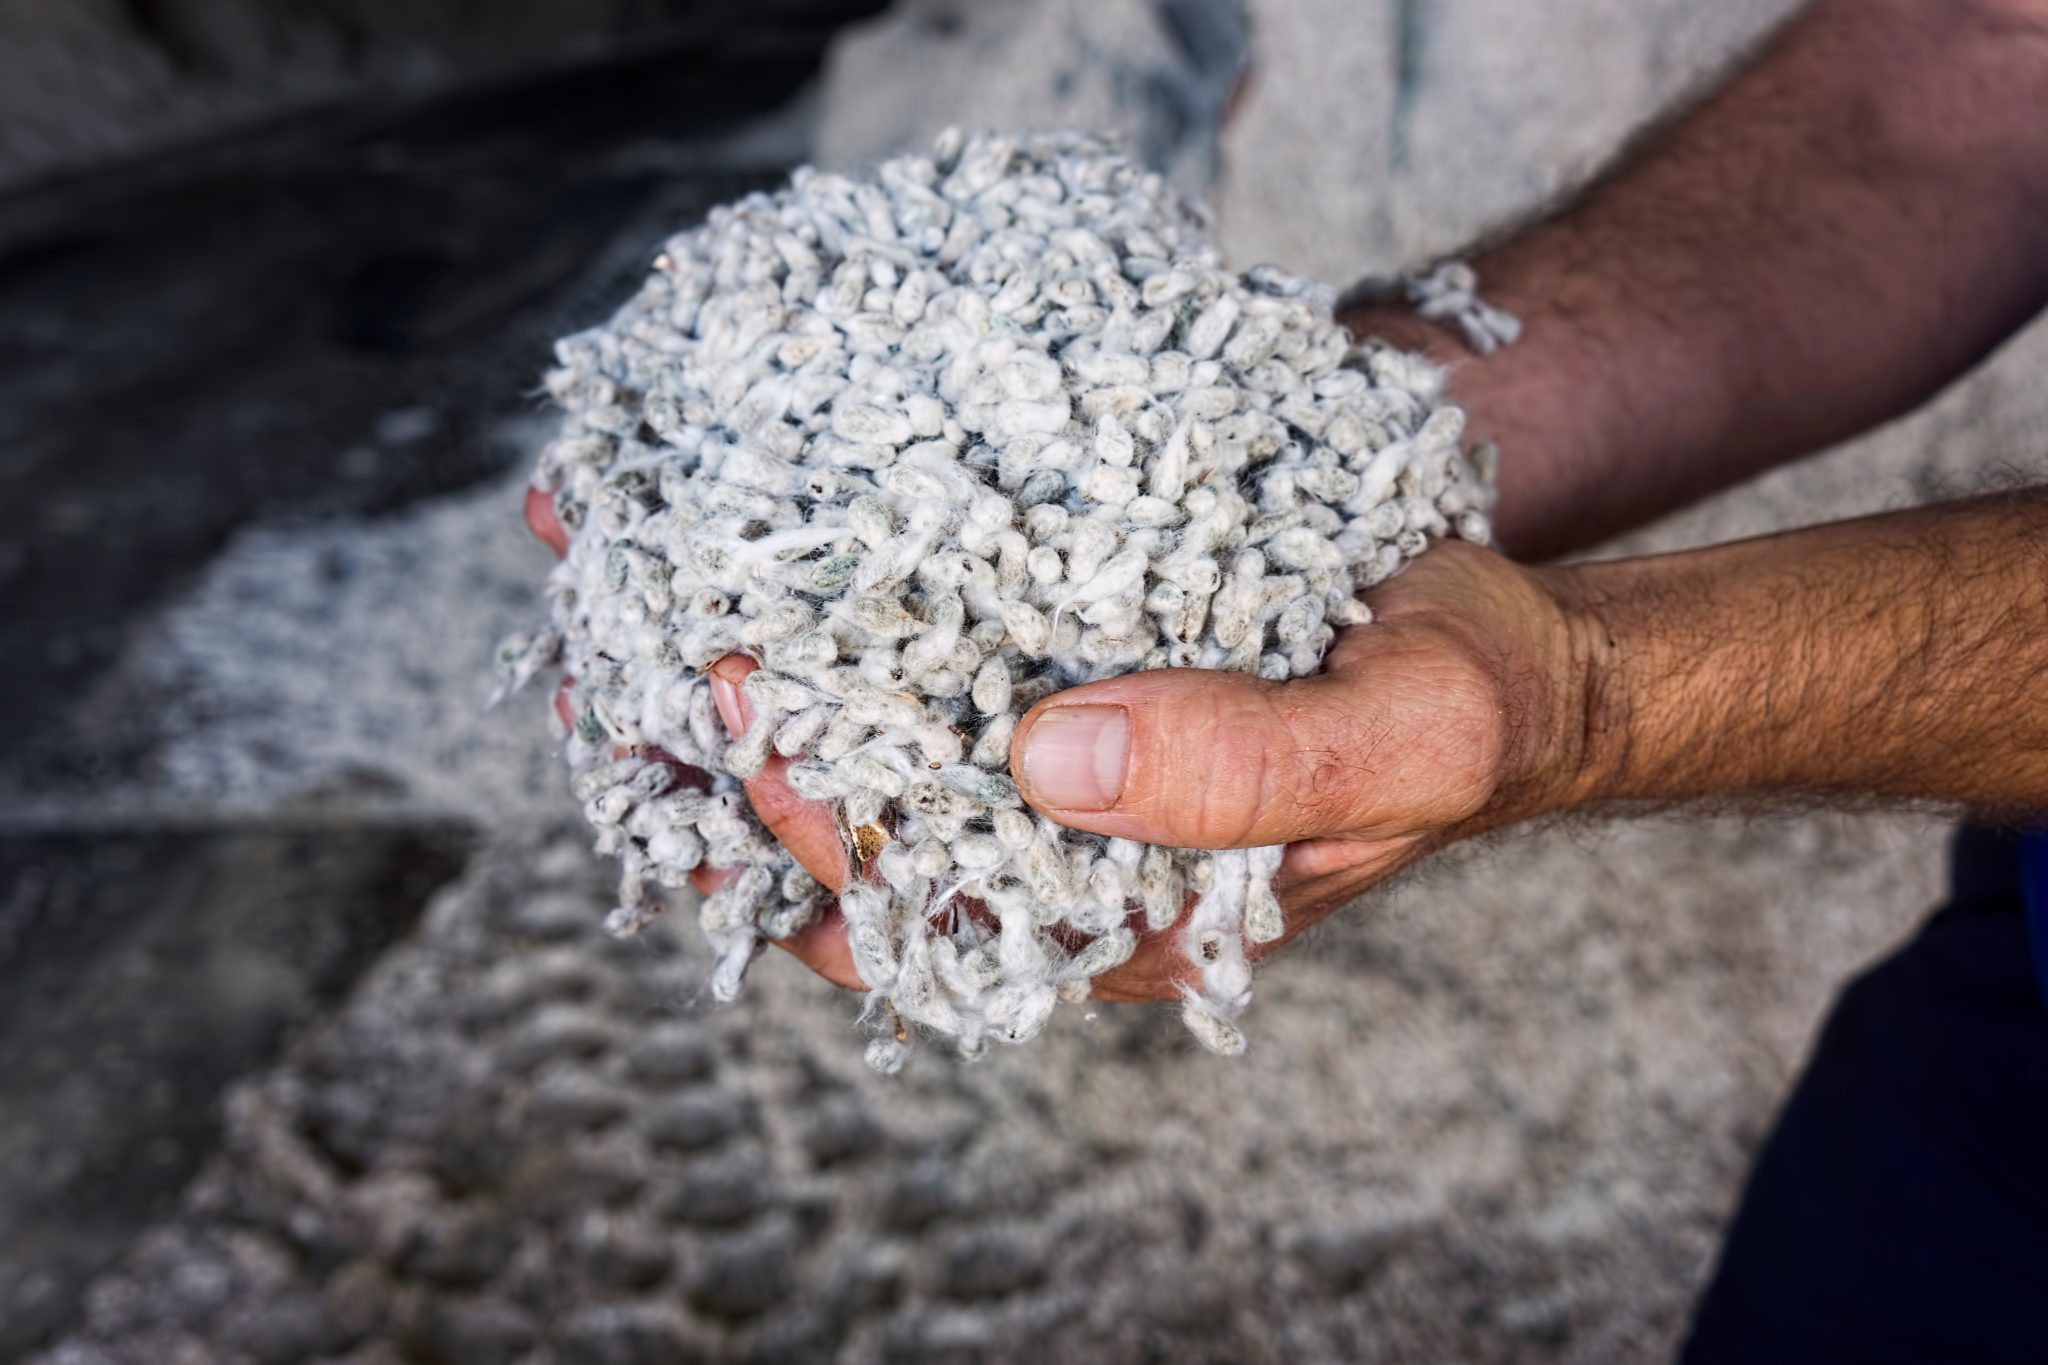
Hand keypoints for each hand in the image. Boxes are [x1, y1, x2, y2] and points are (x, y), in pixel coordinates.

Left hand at [528, 486, 1590, 1002]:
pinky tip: (748, 544)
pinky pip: (914, 659)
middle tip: (635, 631)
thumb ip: (1244, 767)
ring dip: (745, 679)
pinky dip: (827, 607)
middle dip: (731, 749)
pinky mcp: (1055, 677)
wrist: (1502, 642)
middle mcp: (1063, 859)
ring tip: (627, 574)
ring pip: (862, 747)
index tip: (743, 713)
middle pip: (856, 833)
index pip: (928, 907)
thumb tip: (1046, 758)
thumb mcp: (1401, 736)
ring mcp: (1050, 768)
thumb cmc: (1468, 701)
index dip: (816, 829)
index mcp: (1130, 921)